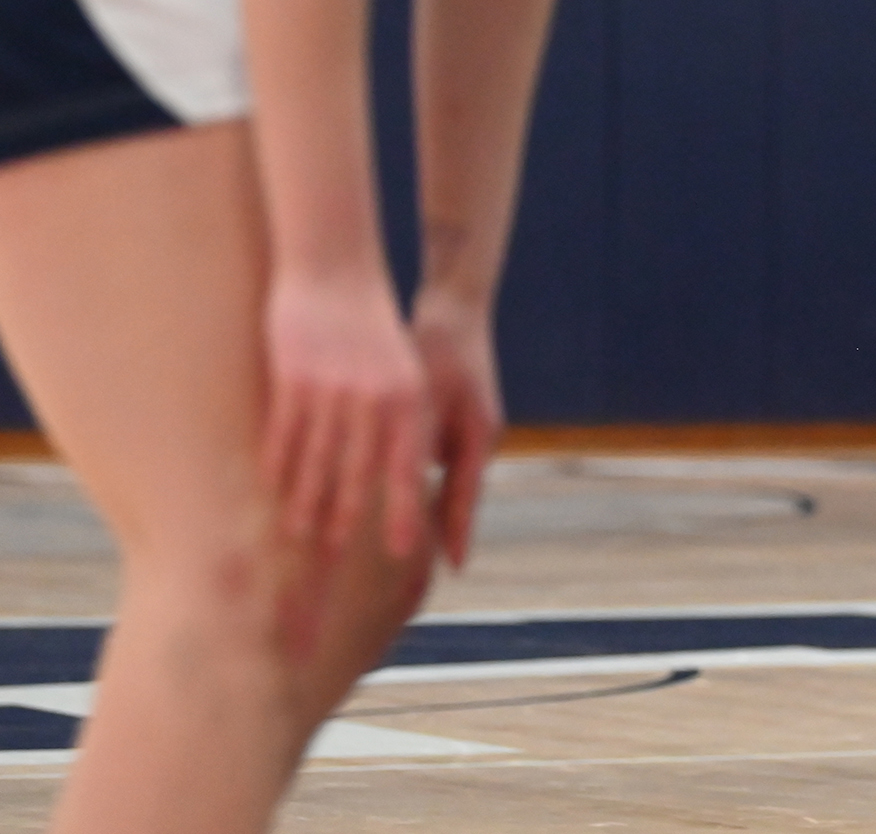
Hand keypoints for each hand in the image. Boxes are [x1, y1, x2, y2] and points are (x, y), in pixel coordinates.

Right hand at [262, 262, 431, 561]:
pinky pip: (284, 434)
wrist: (337, 269)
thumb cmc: (374, 329)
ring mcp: (332, 390)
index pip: (408, 468)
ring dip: (305, 502)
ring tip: (297, 535)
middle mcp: (374, 399)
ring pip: (316, 461)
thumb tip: (411, 473)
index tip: (401, 552)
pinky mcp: (294, 379)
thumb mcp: (403, 373)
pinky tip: (272, 489)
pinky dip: (278, 465)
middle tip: (334, 560)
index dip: (404, 511)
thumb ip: (404, 422)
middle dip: (345, 521)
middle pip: (357, 475)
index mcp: (409, 398)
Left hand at [410, 287, 501, 569]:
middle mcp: (479, 440)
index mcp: (478, 438)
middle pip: (458, 496)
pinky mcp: (457, 417)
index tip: (456, 568)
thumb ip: (413, 441)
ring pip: (448, 479)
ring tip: (407, 535)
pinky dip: (420, 476)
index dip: (457, 535)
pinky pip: (439, 458)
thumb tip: (401, 486)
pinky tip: (396, 486)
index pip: (465, 499)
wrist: (456, 307)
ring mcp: (471, 429)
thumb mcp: (424, 397)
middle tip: (429, 566)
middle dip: (444, 528)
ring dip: (429, 503)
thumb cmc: (439, 348)